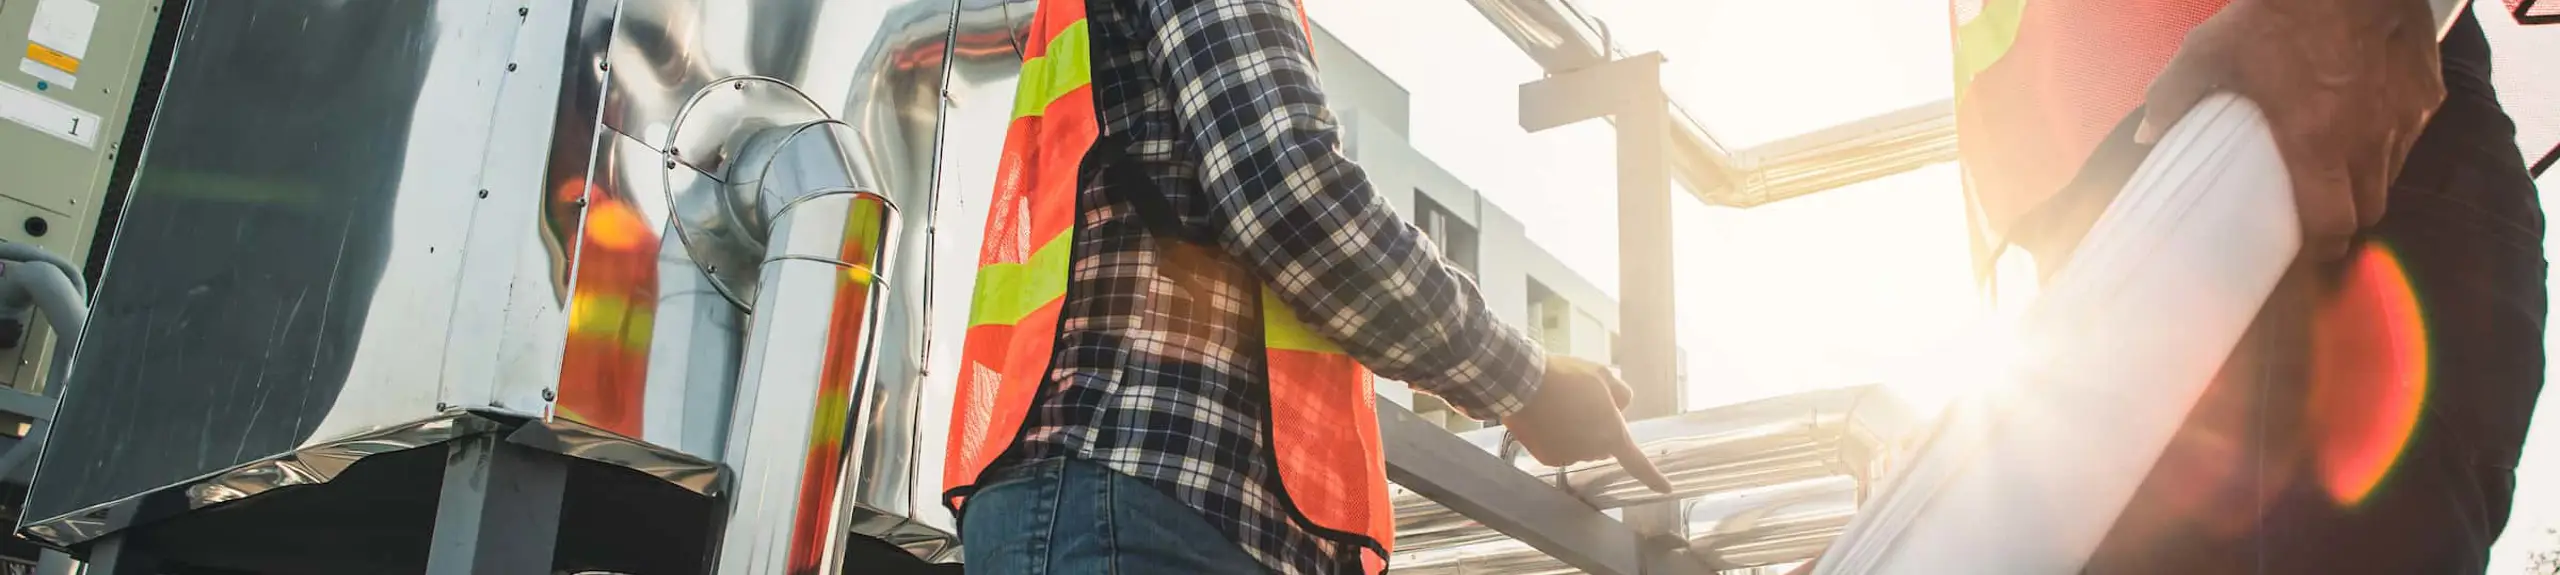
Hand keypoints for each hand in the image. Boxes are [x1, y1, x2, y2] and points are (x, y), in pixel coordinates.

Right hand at [1500, 355, 1672, 492]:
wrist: (1524, 384)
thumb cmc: (1566, 377)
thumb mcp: (1601, 374)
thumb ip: (1620, 392)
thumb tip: (1620, 404)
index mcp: (1611, 434)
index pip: (1637, 461)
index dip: (1653, 477)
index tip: (1665, 488)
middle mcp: (1592, 451)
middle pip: (1603, 445)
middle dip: (1598, 429)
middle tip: (1582, 404)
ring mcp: (1569, 457)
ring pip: (1580, 446)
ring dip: (1576, 432)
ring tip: (1560, 406)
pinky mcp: (1548, 458)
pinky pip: (1560, 448)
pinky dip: (1556, 436)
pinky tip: (1546, 417)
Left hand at [2136, 0, 2444, 260]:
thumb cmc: (2279, 13)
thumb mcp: (2209, 53)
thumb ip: (2174, 97)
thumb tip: (2150, 133)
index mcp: (2314, 142)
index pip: (2332, 223)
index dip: (2322, 248)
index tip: (2308, 255)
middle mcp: (2366, 139)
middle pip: (2369, 208)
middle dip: (2346, 220)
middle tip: (2322, 216)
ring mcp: (2402, 116)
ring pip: (2393, 172)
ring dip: (2368, 181)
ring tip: (2340, 172)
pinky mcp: (2426, 90)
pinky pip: (2411, 132)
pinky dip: (2392, 139)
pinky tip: (2367, 124)